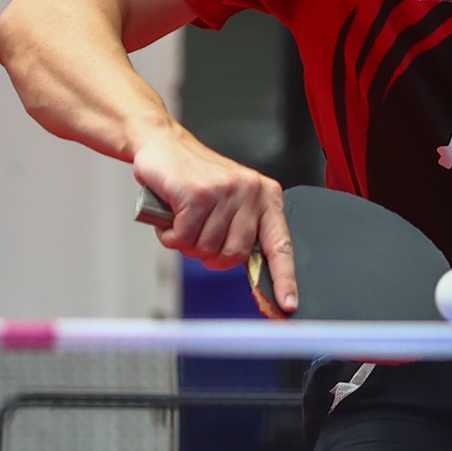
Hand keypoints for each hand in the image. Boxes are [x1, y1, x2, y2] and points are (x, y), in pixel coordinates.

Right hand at [132, 125, 297, 314]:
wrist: (164, 146)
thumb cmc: (195, 179)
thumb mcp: (230, 201)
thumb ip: (242, 230)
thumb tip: (251, 268)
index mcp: (266, 196)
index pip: (280, 244)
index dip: (284, 277)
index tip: (287, 305)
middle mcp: (251, 192)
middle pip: (235, 255)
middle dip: (209, 254)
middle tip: (196, 233)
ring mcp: (226, 191)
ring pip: (206, 248)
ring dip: (187, 242)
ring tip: (183, 218)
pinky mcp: (199, 194)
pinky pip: (184, 237)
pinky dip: (171, 235)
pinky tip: (171, 215)